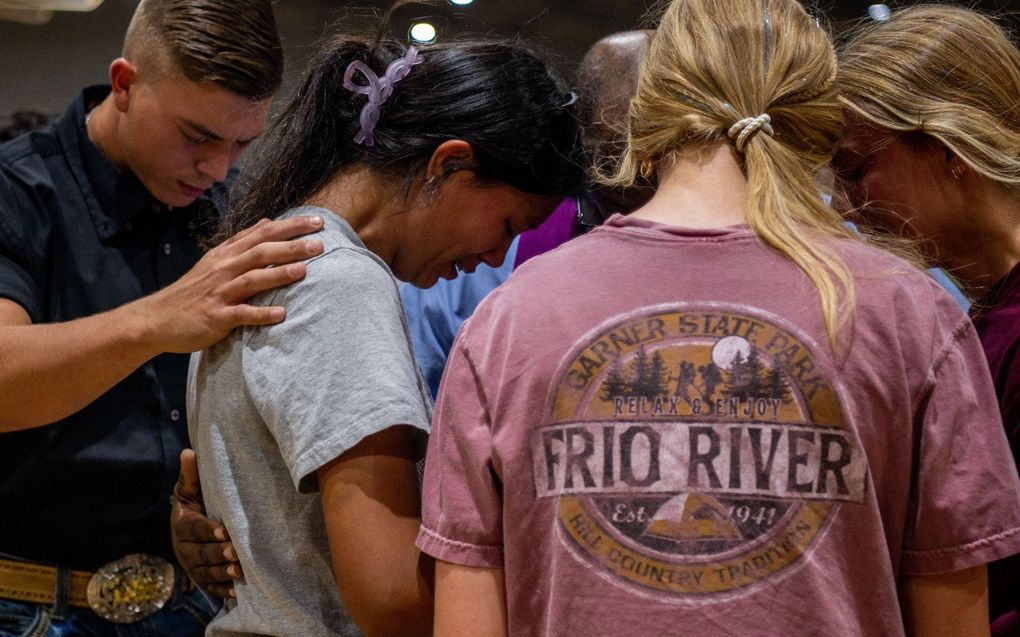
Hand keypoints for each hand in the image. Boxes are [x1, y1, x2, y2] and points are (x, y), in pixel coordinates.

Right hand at [130, 215, 325, 353]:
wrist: (157, 318)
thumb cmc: (194, 290)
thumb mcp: (216, 260)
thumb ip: (242, 241)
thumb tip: (268, 221)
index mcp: (227, 254)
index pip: (263, 233)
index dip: (290, 226)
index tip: (318, 221)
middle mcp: (224, 269)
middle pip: (261, 252)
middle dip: (291, 247)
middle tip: (319, 244)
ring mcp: (220, 292)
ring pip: (252, 279)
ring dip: (278, 274)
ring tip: (304, 271)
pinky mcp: (216, 316)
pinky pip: (241, 314)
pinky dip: (260, 313)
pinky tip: (281, 314)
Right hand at [171, 449, 243, 597]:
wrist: (188, 530)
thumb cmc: (195, 504)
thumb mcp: (190, 490)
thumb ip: (190, 474)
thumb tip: (189, 451)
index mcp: (181, 525)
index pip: (193, 529)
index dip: (207, 530)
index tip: (223, 531)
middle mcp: (184, 549)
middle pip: (201, 553)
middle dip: (218, 554)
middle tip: (236, 552)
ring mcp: (193, 566)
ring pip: (207, 572)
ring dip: (223, 572)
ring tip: (240, 571)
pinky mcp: (202, 579)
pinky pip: (211, 587)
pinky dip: (223, 590)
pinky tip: (237, 591)